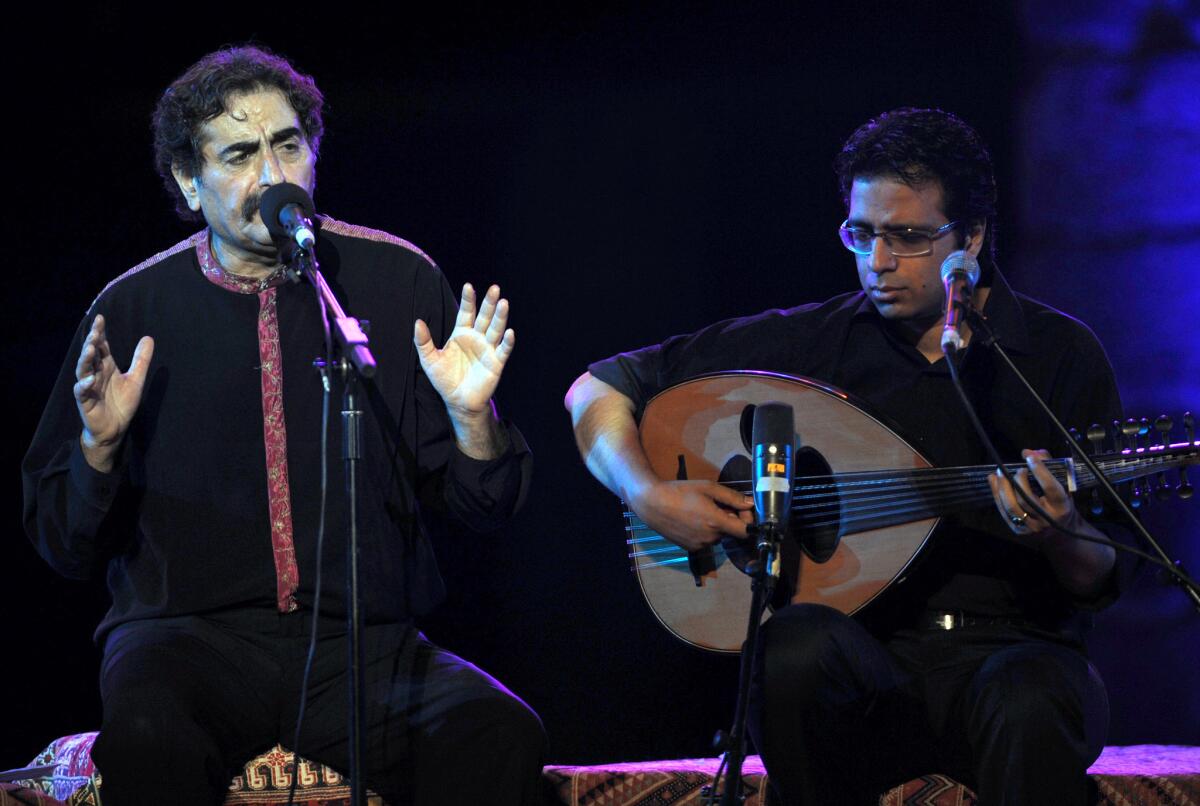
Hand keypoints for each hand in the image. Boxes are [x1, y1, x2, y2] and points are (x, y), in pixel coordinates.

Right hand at [74, 315, 154, 471]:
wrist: (115, 429)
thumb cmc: (122, 404)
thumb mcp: (136, 379)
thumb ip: (141, 360)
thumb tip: (148, 337)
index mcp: (106, 367)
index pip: (102, 346)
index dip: (100, 333)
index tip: (101, 318)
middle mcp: (95, 374)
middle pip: (91, 354)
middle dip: (91, 341)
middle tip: (95, 330)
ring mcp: (88, 387)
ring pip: (83, 369)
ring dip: (85, 359)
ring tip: (89, 348)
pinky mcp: (85, 401)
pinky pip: (81, 391)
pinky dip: (84, 385)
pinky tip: (89, 379)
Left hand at [414, 283, 513, 417]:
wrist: (458, 401)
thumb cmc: (444, 379)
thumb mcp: (429, 359)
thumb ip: (423, 341)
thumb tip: (417, 322)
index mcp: (461, 334)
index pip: (466, 312)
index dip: (468, 299)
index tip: (468, 286)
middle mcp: (477, 338)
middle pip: (484, 316)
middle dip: (489, 302)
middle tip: (494, 288)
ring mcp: (488, 349)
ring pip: (496, 329)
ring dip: (500, 317)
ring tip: (503, 302)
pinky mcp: (496, 363)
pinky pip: (503, 350)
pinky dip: (507, 342)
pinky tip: (510, 332)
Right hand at [629, 479, 754, 552]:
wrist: (652, 504)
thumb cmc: (680, 492)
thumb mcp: (708, 488)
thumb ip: (732, 497)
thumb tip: (751, 503)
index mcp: (716, 522)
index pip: (745, 531)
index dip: (748, 521)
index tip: (742, 510)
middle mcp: (710, 538)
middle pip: (731, 532)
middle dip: (730, 519)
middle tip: (717, 504)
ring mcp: (700, 545)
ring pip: (718, 536)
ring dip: (717, 526)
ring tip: (701, 510)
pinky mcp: (691, 548)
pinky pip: (706, 541)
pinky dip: (705, 532)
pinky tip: (693, 519)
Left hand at [987, 449, 1082, 545]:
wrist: (1063, 532)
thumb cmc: (1061, 503)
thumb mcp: (1064, 485)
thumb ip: (1048, 465)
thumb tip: (1028, 452)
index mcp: (1062, 507)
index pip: (1050, 488)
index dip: (1040, 471)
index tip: (1030, 458)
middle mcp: (1046, 519)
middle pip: (1027, 498)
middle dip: (1018, 480)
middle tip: (1017, 469)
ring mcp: (1031, 527)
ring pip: (1012, 506)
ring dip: (1003, 487)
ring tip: (999, 472)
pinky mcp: (1019, 530)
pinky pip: (1004, 512)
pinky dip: (997, 494)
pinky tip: (993, 480)